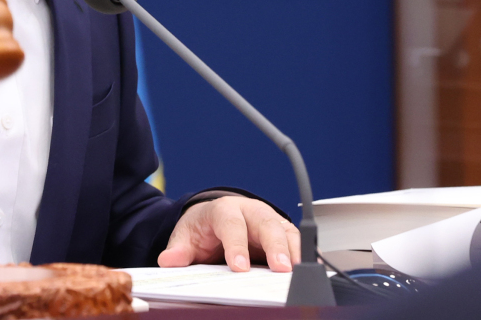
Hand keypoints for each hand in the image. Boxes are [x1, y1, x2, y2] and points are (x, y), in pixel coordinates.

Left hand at [158, 195, 300, 272]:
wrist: (214, 217)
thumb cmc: (203, 227)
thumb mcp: (186, 236)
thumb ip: (179, 249)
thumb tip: (169, 260)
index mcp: (224, 209)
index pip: (231, 225)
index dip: (236, 245)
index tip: (239, 267)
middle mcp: (250, 210)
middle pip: (265, 224)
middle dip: (275, 246)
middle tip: (281, 269)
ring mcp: (268, 219)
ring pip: (284, 230)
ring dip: (293, 250)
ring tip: (297, 271)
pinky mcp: (281, 231)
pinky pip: (296, 240)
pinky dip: (304, 253)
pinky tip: (311, 268)